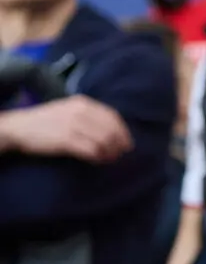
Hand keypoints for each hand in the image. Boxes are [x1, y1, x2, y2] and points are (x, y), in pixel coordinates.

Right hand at [0, 95, 131, 161]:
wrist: (19, 127)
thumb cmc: (47, 121)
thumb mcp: (69, 110)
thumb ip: (89, 116)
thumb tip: (114, 131)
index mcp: (83, 103)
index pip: (113, 116)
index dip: (123, 132)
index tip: (127, 143)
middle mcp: (80, 112)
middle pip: (111, 130)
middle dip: (119, 145)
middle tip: (119, 155)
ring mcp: (73, 125)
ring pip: (104, 141)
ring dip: (110, 153)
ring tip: (108, 159)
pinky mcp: (66, 140)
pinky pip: (92, 150)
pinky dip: (98, 157)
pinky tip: (97, 161)